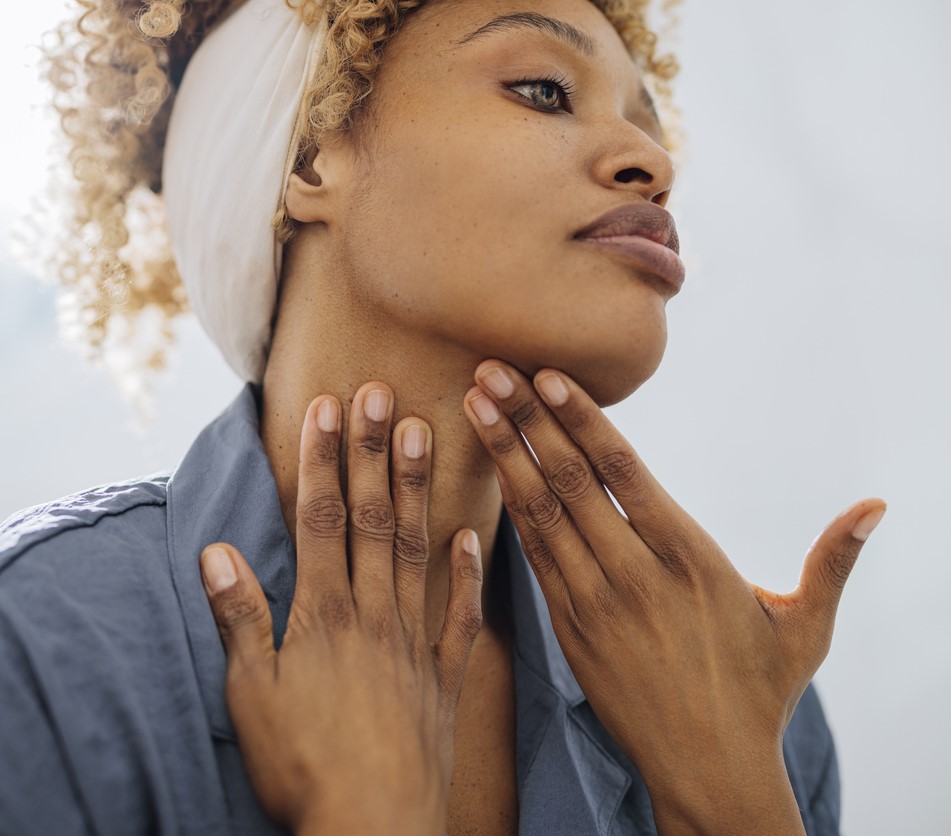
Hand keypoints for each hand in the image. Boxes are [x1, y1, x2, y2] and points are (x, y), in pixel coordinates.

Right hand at [198, 383, 482, 835]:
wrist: (374, 828)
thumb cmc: (303, 767)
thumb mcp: (253, 696)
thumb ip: (240, 619)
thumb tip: (217, 552)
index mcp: (325, 615)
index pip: (323, 519)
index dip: (325, 460)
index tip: (327, 407)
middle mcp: (374, 613)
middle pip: (374, 519)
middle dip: (375, 453)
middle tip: (383, 393)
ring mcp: (416, 640)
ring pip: (418, 549)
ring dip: (419, 490)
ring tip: (427, 433)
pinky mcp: (446, 674)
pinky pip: (461, 614)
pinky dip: (466, 572)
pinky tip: (474, 532)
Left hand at [463, 359, 885, 831]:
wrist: (708, 771)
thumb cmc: (759, 693)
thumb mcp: (805, 626)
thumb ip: (832, 561)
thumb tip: (878, 505)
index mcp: (691, 559)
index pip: (624, 473)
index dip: (582, 420)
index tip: (547, 376)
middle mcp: (635, 575)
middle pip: (571, 482)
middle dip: (527, 421)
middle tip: (490, 370)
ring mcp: (595, 603)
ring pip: (542, 513)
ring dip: (506, 455)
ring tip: (476, 405)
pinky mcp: (570, 629)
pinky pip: (535, 556)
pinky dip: (513, 509)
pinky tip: (495, 470)